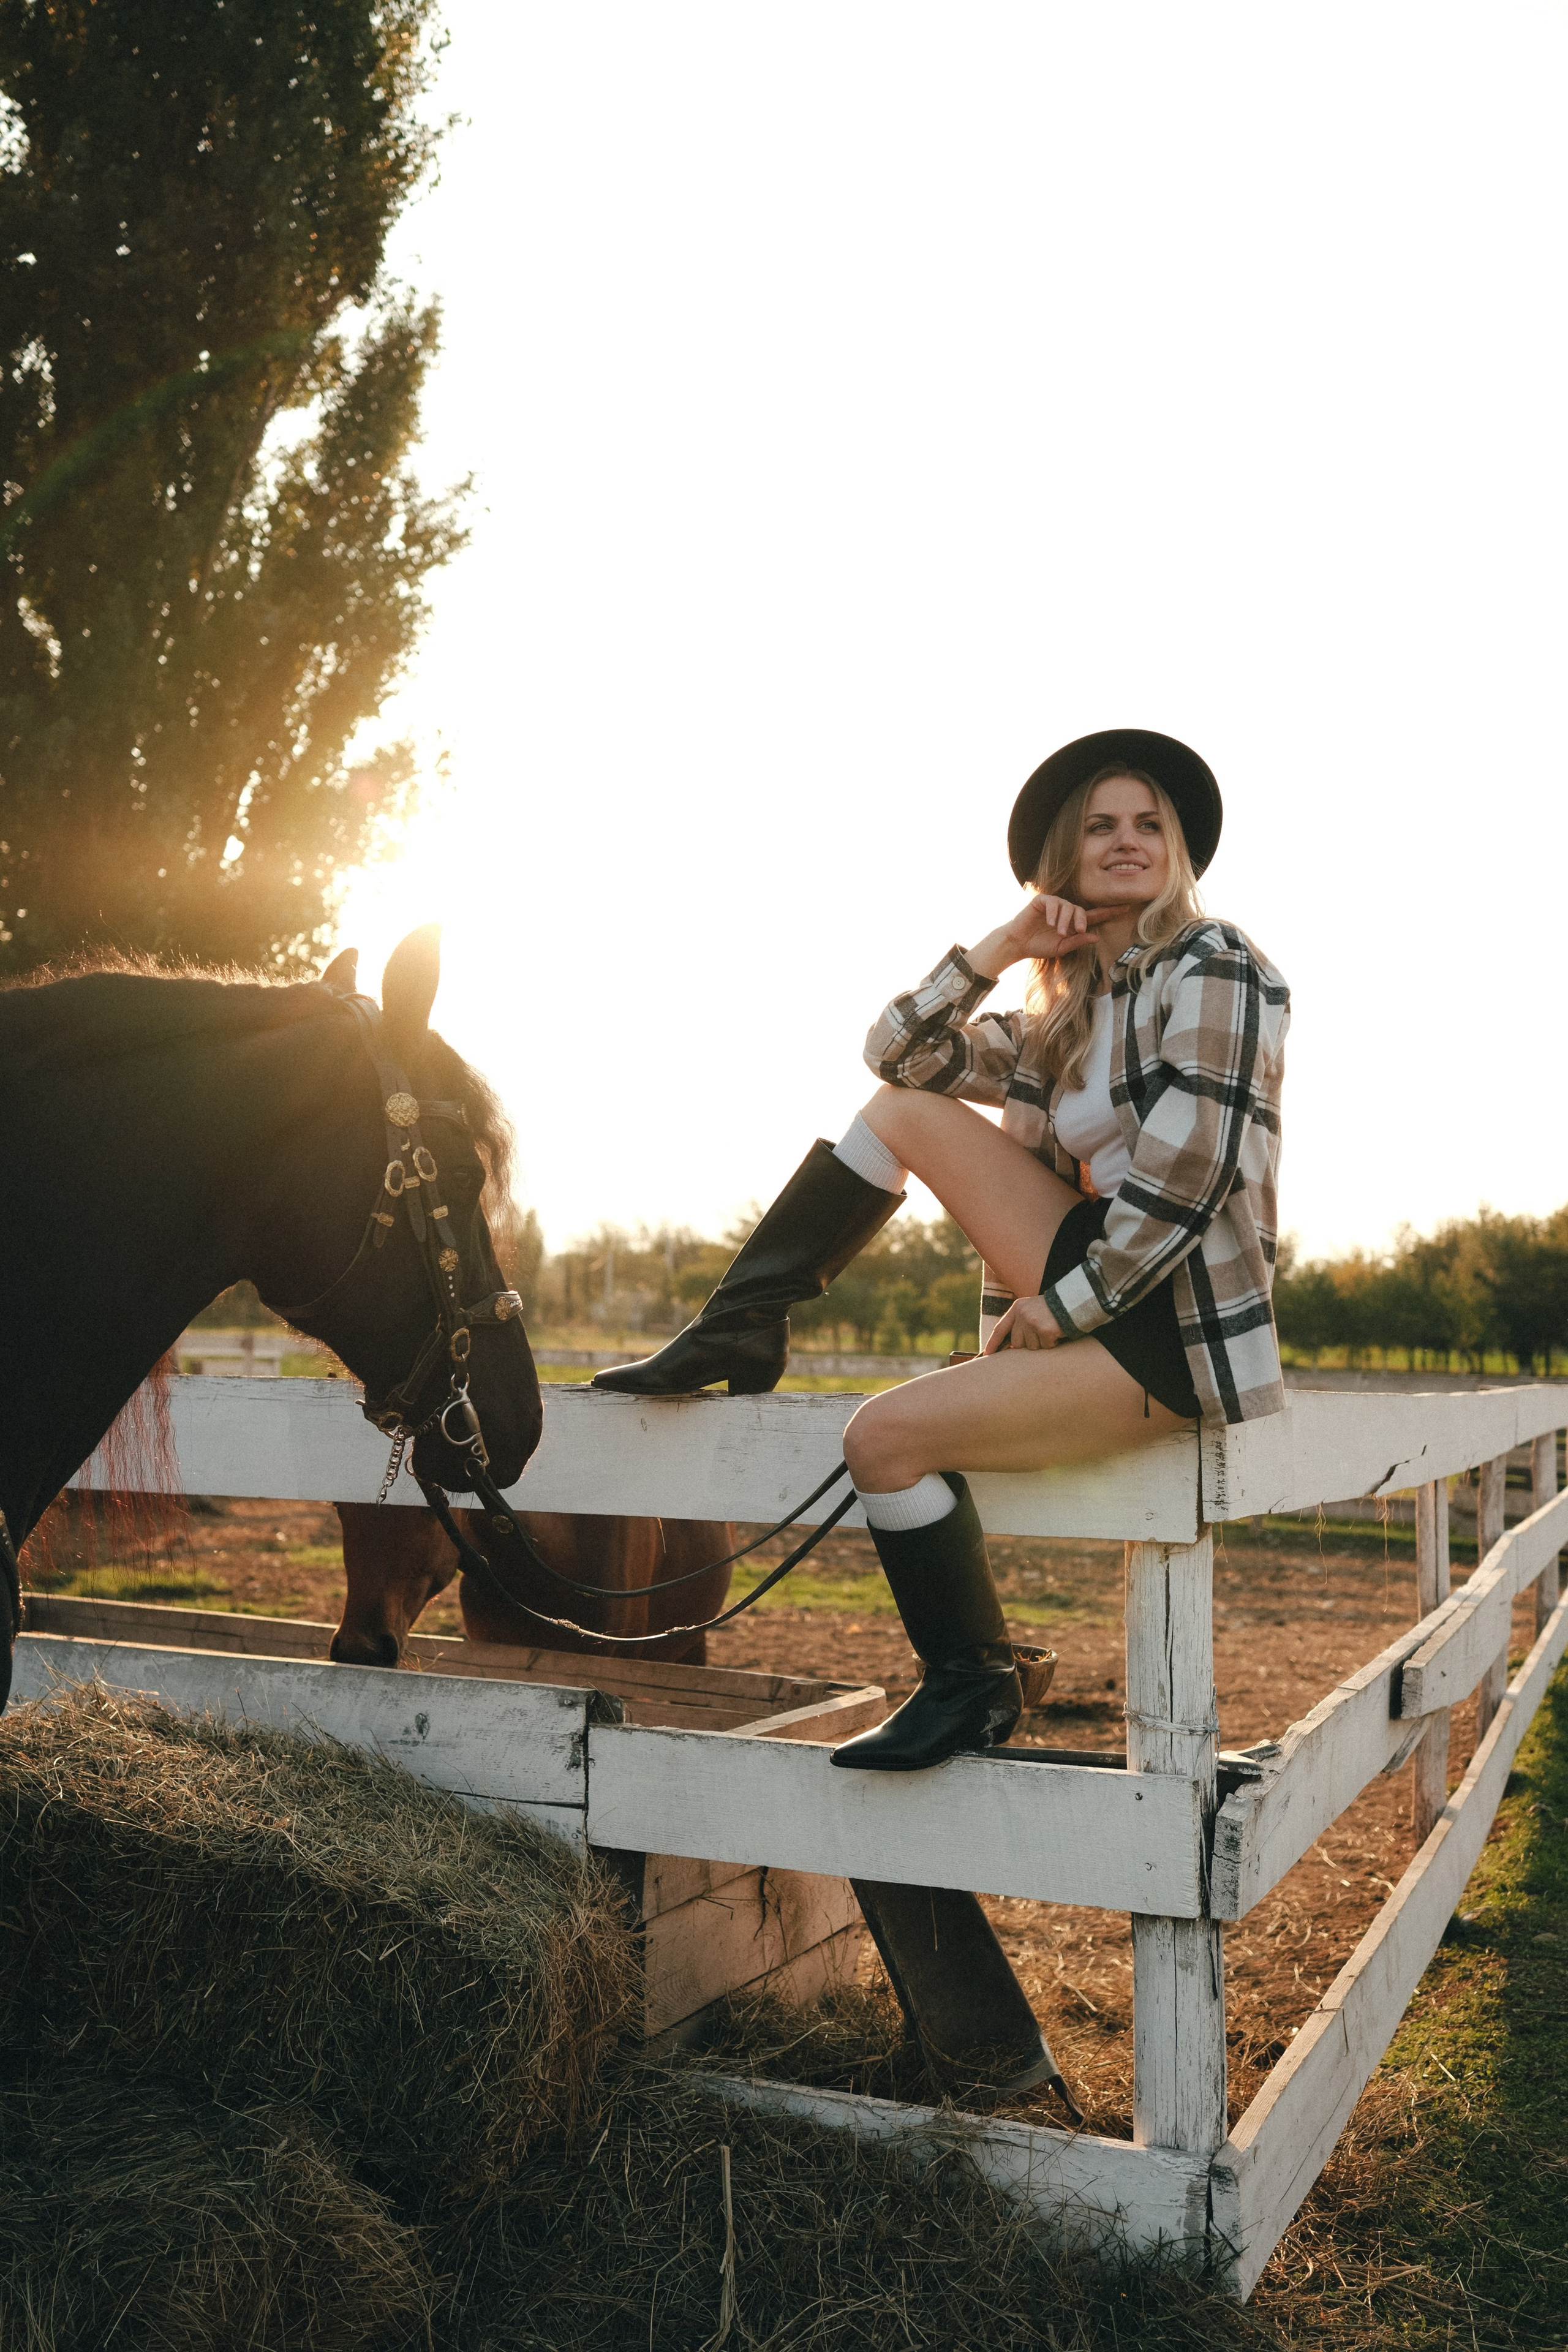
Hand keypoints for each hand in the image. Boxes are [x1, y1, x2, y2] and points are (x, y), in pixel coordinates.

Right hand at [969, 894, 1116, 978]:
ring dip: (1065, 921)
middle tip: (1078, 931)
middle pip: (1081, 910)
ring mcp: (1054, 905)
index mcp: (1073, 923)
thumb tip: (1096, 937)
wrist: (1018, 944)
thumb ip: (1078, 941)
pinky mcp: (1042, 901)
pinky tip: (1050, 923)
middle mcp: (1066, 911)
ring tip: (1059, 932)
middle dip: (1081, 921)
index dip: (1110, 912)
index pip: (1095, 915)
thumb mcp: (1061, 947)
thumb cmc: (1039, 946)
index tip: (1126, 907)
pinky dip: (1053, 913)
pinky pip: (1053, 902)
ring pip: (1068, 906)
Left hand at [983, 1297, 1062, 1352]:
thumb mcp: (1031, 1310)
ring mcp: (1033, 1322)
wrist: (1073, 1301)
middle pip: (1017, 1343)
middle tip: (1040, 1333)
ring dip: (1042, 1343)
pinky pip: (1046, 1346)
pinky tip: (1057, 1332)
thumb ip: (1019, 1324)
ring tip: (1050, 1330)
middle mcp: (1022, 1315)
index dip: (992, 1343)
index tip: (986, 1355)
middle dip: (1028, 1344)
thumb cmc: (1051, 1310)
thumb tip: (1010, 1347)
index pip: (1000, 1329)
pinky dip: (1052, 1343)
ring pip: (1032, 1347)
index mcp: (1017, 1309)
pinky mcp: (1045, 1330)